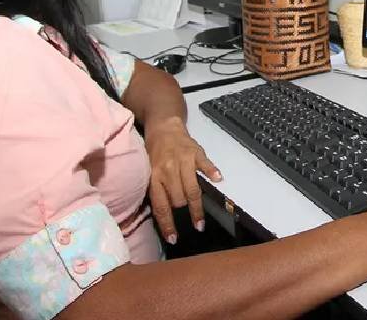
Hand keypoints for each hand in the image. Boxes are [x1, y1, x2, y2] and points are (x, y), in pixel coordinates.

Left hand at [143, 116, 221, 243]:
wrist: (163, 127)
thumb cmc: (155, 153)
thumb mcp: (149, 171)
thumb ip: (157, 189)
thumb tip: (164, 215)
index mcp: (155, 176)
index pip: (161, 205)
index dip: (167, 224)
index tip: (173, 239)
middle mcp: (168, 170)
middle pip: (178, 199)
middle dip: (182, 211)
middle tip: (188, 220)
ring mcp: (183, 161)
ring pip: (191, 189)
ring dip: (196, 208)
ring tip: (199, 222)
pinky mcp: (196, 153)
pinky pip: (206, 165)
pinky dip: (212, 172)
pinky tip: (218, 180)